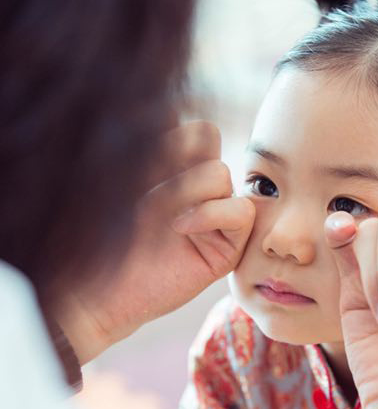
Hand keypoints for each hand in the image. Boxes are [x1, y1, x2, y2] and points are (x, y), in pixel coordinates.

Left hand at [59, 121, 254, 362]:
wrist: (105, 288)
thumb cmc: (109, 236)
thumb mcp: (132, 181)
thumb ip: (163, 151)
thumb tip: (188, 119)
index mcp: (184, 173)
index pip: (202, 132)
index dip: (178, 140)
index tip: (147, 168)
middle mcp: (205, 195)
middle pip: (211, 150)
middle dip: (177, 169)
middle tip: (151, 200)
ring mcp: (218, 221)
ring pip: (222, 176)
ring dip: (187, 192)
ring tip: (164, 219)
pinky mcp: (228, 250)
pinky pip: (240, 212)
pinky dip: (210, 215)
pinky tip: (180, 228)